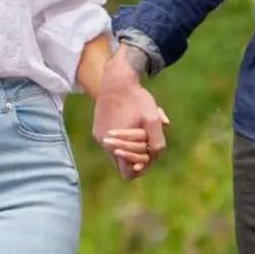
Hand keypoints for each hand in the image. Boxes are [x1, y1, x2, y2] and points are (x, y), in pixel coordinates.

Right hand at [93, 52, 168, 177]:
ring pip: (119, 149)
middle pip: (124, 161)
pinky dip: (124, 135)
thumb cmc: (136, 99)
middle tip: (146, 136)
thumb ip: (157, 141)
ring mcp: (99, 136)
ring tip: (139, 126)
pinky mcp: (97, 128)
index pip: (127, 173)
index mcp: (116, 146)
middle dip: (138, 152)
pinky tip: (130, 119)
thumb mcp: (153, 119)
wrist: (116, 79)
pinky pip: (113, 140)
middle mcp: (104, 144)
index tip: (147, 158)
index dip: (139, 169)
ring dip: (131, 142)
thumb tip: (153, 157)